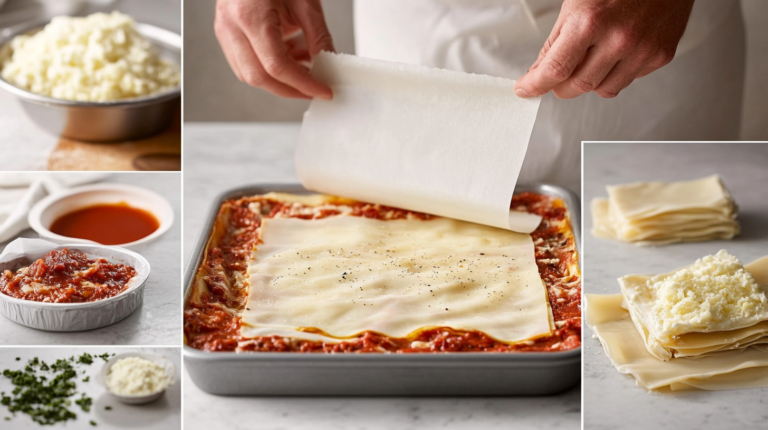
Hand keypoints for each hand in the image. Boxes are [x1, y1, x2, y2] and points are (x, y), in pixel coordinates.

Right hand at [214, 0, 333, 99]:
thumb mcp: (305, 1)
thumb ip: (318, 36)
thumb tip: (328, 65)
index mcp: (250, 15)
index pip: (277, 66)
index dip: (303, 84)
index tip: (322, 91)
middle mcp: (231, 24)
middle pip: (258, 77)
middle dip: (290, 89)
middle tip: (314, 89)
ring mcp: (223, 29)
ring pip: (248, 74)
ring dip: (279, 79)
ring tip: (304, 66)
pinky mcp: (225, 31)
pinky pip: (244, 61)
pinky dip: (268, 67)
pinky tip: (289, 55)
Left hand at [514, 0, 693, 98]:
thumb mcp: (575, 4)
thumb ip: (555, 42)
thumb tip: (540, 72)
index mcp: (590, 22)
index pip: (555, 70)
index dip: (536, 85)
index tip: (526, 89)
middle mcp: (618, 38)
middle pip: (577, 86)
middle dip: (560, 87)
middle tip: (554, 80)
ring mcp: (642, 49)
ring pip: (603, 90)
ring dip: (589, 82)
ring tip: (590, 59)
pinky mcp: (660, 55)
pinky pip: (628, 80)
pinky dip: (615, 73)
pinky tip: (615, 53)